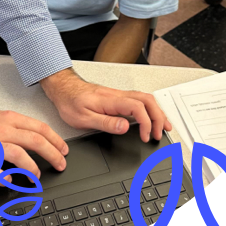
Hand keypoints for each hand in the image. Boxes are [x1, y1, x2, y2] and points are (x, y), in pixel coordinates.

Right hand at [0, 109, 68, 184]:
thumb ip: (19, 129)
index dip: (55, 140)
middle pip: (34, 140)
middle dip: (52, 154)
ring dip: (32, 167)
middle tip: (60, 164)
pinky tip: (10, 181)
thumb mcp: (0, 119)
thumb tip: (41, 141)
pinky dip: (4, 177)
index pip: (39, 128)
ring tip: (36, 176)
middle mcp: (2, 130)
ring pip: (18, 154)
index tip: (63, 150)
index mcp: (10, 119)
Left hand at [41, 68, 171, 142]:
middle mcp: (118, 95)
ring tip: (163, 127)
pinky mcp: (117, 97)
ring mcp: (119, 95)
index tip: (146, 137)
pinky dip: (150, 109)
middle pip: (148, 101)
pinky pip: (140, 100)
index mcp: (111, 101)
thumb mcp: (83, 118)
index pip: (138, 108)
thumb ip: (106, 123)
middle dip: (159, 117)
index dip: (146, 123)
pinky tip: (151, 117)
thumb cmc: (70, 102)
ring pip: (146, 99)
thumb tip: (125, 127)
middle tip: (160, 133)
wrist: (63, 89)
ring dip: (157, 112)